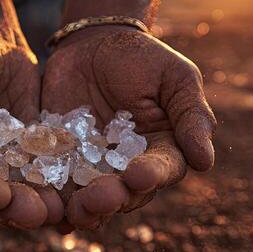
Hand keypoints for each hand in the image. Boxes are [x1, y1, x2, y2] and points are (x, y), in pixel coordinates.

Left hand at [42, 26, 215, 228]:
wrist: (92, 43)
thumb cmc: (142, 58)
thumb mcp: (175, 78)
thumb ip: (191, 116)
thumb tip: (205, 161)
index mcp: (162, 150)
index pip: (163, 169)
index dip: (152, 175)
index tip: (140, 175)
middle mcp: (128, 167)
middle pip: (125, 193)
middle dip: (114, 198)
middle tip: (101, 197)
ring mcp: (93, 167)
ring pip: (91, 198)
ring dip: (85, 208)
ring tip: (76, 208)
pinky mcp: (61, 162)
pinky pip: (56, 183)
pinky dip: (53, 198)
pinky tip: (47, 206)